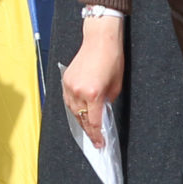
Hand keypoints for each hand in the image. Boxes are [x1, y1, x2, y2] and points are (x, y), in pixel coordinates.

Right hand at [59, 16, 124, 148]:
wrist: (100, 40)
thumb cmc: (112, 58)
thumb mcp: (116, 85)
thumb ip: (108, 101)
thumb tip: (102, 110)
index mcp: (93, 94)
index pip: (94, 122)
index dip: (97, 136)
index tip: (100, 144)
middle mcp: (78, 91)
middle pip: (81, 119)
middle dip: (89, 131)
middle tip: (95, 139)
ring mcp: (69, 86)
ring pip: (73, 111)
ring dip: (81, 120)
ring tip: (88, 127)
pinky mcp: (66, 80)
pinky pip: (68, 100)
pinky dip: (74, 108)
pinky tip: (80, 112)